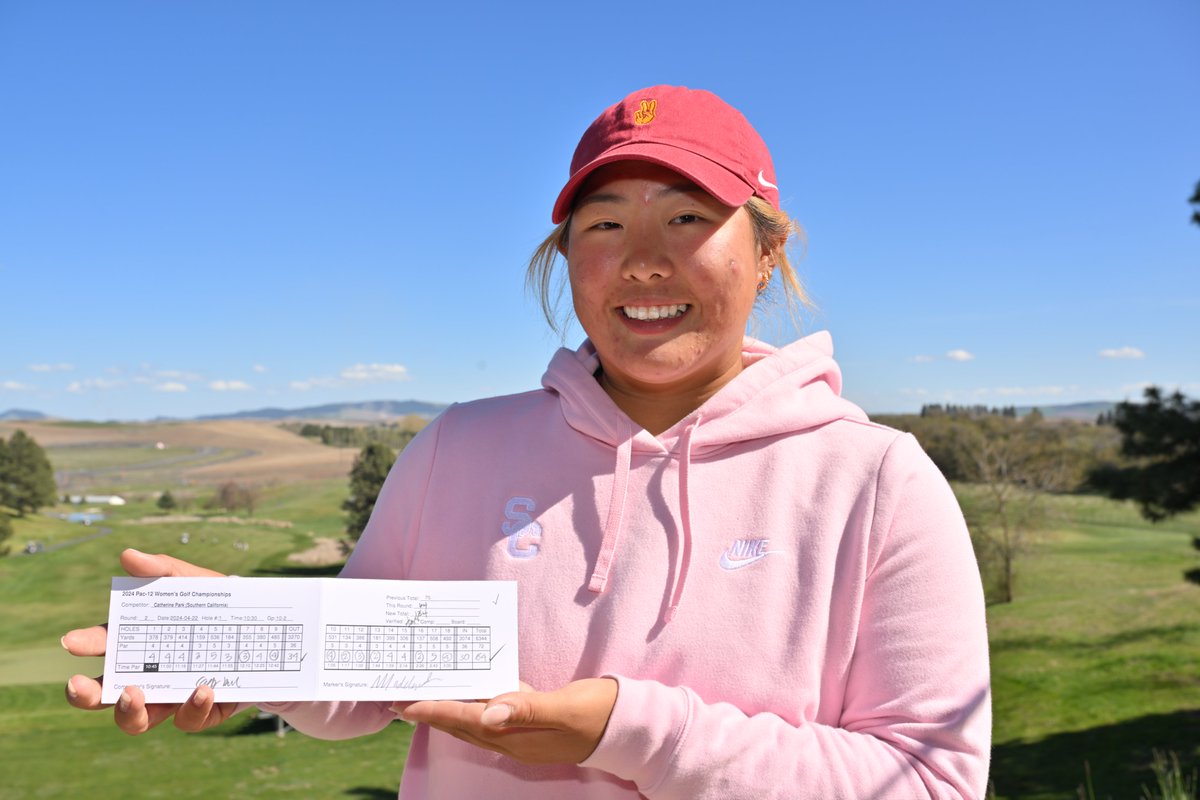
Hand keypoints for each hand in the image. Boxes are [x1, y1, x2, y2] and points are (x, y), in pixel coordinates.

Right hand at [62, 548, 238, 734]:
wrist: (271, 625)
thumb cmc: (221, 602)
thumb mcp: (197, 583)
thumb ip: (165, 570)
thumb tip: (129, 556)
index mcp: (142, 642)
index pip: (106, 646)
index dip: (86, 643)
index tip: (72, 640)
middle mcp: (152, 675)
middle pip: (108, 696)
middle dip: (88, 695)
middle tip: (81, 686)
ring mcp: (176, 696)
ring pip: (140, 720)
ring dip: (131, 711)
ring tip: (136, 692)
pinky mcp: (208, 710)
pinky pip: (191, 720)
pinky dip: (192, 709)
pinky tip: (202, 689)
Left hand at [394, 678, 617, 764]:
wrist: (627, 726)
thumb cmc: (598, 714)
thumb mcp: (564, 708)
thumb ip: (526, 708)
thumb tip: (486, 713)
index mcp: (517, 737)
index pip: (466, 721)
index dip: (434, 711)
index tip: (405, 703)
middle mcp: (514, 739)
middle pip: (462, 725)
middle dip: (429, 712)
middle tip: (398, 699)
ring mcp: (522, 733)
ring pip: (474, 722)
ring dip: (448, 708)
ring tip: (423, 695)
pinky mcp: (531, 723)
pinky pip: (493, 714)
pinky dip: (476, 702)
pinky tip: (470, 689)